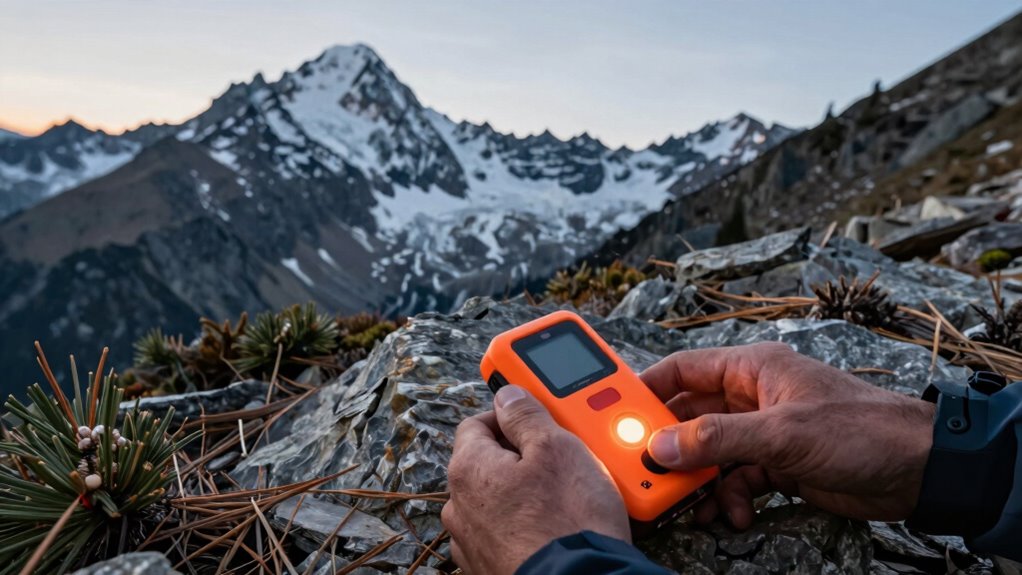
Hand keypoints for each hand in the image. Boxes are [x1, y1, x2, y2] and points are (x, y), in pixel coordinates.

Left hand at [443, 385, 630, 574]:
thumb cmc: (568, 521)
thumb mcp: (556, 447)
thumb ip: (527, 415)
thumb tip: (508, 395)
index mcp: (469, 469)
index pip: (477, 423)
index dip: (510, 416)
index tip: (536, 418)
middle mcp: (460, 507)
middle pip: (487, 463)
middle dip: (522, 456)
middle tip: (561, 458)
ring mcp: (473, 542)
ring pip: (497, 501)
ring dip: (524, 493)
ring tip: (565, 497)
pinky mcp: (491, 568)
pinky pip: (506, 533)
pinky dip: (525, 526)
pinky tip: (555, 528)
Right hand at [642, 342, 935, 526]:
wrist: (918, 470)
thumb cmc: (860, 428)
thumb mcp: (780, 433)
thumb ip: (716, 439)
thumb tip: (660, 447)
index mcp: (751, 369)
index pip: (682, 370)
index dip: (646, 388)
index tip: (616, 413)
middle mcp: (752, 397)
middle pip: (690, 418)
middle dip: (670, 447)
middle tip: (647, 471)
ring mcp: (763, 433)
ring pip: (710, 455)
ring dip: (699, 481)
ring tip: (695, 504)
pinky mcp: (777, 465)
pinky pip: (735, 480)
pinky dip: (728, 498)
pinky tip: (734, 514)